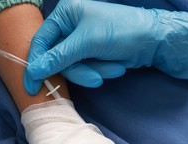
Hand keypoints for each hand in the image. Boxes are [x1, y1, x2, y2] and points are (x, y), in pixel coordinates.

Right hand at [24, 0, 187, 94]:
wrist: (155, 41)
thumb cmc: (122, 32)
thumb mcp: (88, 43)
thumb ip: (58, 57)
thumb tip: (33, 71)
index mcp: (65, 14)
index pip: (41, 42)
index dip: (36, 64)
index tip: (32, 86)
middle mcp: (69, 26)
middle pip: (57, 58)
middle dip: (79, 70)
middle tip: (95, 77)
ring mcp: (80, 41)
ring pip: (71, 67)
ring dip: (92, 72)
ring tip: (112, 68)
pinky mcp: (89, 53)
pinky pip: (83, 69)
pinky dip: (98, 71)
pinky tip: (115, 66)